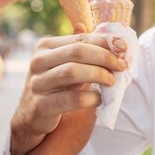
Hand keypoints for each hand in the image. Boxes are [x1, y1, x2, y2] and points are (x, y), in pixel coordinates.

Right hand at [9, 32, 126, 154]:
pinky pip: (71, 99)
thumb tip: (113, 37)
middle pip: (77, 51)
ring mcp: (37, 83)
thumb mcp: (67, 64)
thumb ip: (86, 50)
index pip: (80, 38)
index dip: (105, 42)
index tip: (124, 48)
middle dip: (104, 57)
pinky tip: (99, 99)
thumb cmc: (56, 86)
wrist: (31, 117)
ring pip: (72, 72)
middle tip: (120, 66)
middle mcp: (38, 61)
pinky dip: (90, 98)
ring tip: (111, 81)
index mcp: (45, 46)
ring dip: (98, 74)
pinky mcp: (40, 106)